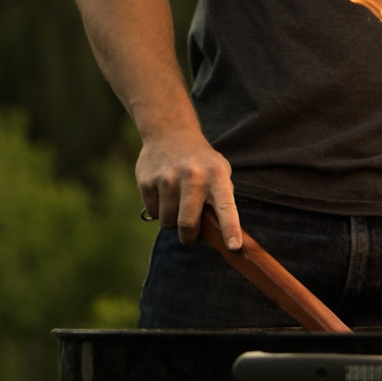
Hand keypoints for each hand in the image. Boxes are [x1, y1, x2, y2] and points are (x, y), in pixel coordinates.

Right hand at [136, 128, 241, 249]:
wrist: (171, 132)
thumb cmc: (201, 162)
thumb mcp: (219, 173)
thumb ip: (221, 201)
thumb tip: (224, 237)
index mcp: (216, 176)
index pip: (226, 207)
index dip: (231, 229)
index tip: (234, 247)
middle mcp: (193, 176)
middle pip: (187, 223)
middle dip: (189, 237)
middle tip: (191, 236)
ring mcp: (167, 178)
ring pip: (167, 222)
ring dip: (172, 221)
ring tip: (177, 202)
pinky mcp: (147, 181)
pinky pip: (153, 213)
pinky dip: (159, 210)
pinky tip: (163, 192)